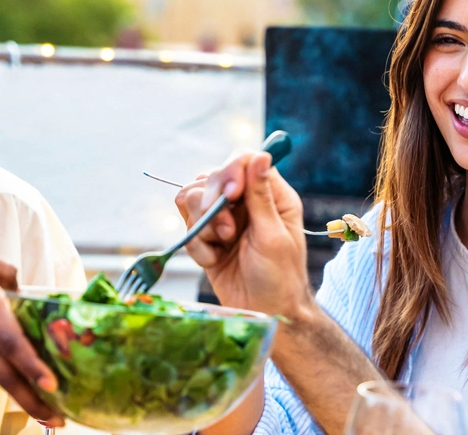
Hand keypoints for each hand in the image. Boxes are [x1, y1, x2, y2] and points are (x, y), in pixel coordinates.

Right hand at [0, 236, 62, 423]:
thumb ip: (3, 269)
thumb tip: (21, 288)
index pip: (11, 341)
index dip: (33, 365)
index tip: (52, 386)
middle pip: (8, 374)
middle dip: (35, 400)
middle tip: (60, 420)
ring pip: (0, 359)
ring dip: (20, 366)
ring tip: (39, 365)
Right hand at [173, 152, 312, 318]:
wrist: (264, 312)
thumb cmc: (280, 278)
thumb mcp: (273, 236)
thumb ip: (261, 196)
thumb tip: (262, 155)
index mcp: (271, 195)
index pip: (244, 160)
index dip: (231, 170)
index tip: (231, 194)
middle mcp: (245, 201)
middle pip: (212, 176)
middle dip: (213, 204)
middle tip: (228, 233)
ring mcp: (223, 217)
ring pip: (193, 197)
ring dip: (204, 225)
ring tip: (221, 246)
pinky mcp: (206, 236)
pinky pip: (186, 225)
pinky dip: (196, 244)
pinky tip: (213, 260)